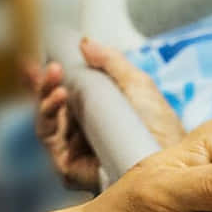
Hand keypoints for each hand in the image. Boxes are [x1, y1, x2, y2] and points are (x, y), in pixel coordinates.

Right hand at [28, 38, 185, 189]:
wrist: (169, 157)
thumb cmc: (160, 127)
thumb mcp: (137, 84)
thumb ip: (111, 62)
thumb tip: (85, 43)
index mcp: (96, 113)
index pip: (65, 93)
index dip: (50, 77)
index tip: (46, 58)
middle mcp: (82, 133)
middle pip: (50, 107)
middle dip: (42, 84)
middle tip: (51, 66)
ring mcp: (73, 152)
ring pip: (46, 121)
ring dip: (45, 97)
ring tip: (56, 83)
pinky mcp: (69, 168)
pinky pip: (49, 141)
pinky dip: (48, 118)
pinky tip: (60, 99)